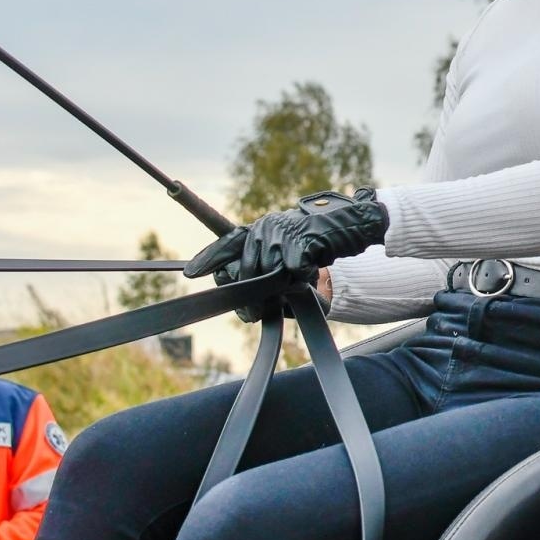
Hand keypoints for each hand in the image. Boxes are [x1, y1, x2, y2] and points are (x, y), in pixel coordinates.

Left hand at [184, 190, 387, 319]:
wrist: (349, 229)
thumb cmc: (315, 248)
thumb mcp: (284, 256)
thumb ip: (263, 275)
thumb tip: (245, 304)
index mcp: (259, 229)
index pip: (227, 243)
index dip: (209, 258)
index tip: (190, 273)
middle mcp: (266, 227)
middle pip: (245, 269)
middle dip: (248, 293)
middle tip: (256, 311)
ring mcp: (282, 233)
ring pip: (268, 274)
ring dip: (282, 286)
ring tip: (299, 279)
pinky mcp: (300, 242)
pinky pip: (292, 274)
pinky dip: (302, 280)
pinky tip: (312, 272)